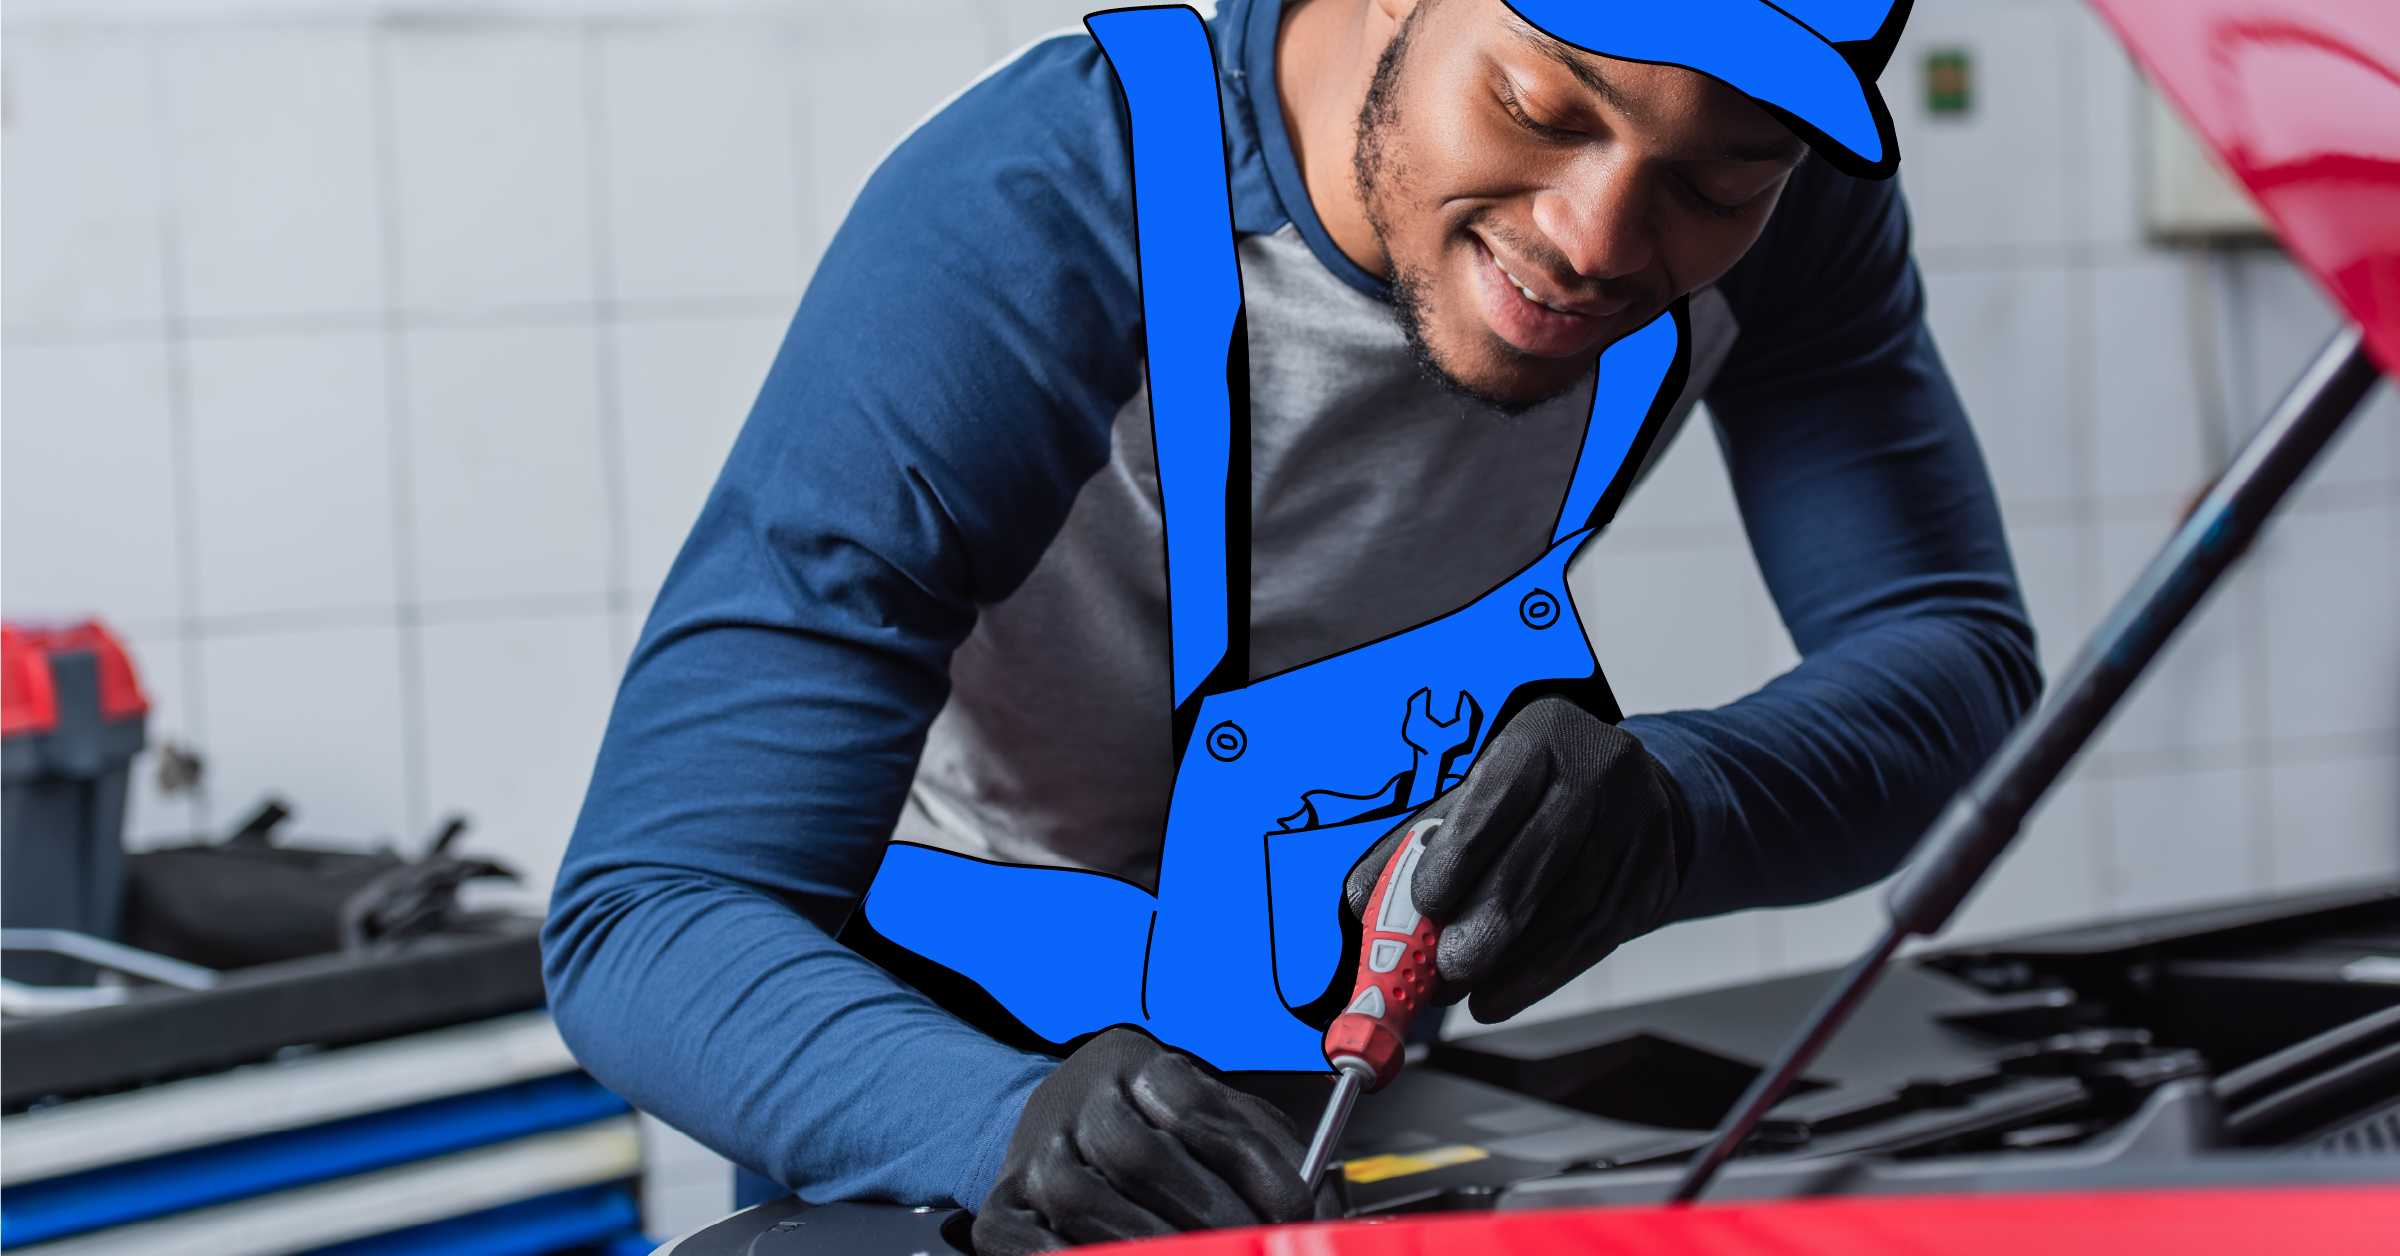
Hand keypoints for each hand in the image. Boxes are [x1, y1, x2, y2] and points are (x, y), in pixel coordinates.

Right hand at [973, 1027, 1335, 1252]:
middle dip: (1207, 1216)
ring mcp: (1035, 1149)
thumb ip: (1270, 1156)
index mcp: (1141, 1064)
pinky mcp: (1003, 1202)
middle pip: (1139, 1155)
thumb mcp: (1217, 1120)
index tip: (1297, 1213)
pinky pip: (1024, 1238)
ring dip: (1145, 1242)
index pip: (1199, 1109)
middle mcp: (1081, 1097)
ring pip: (1080, 1197)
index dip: (1255, 1167)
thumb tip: (1325, 1212)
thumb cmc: (1157, 1127)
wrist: (1063, 1121)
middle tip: (1251, 1247)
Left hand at [1345, 695, 1690, 1024]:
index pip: (1498, 795)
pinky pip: (1591, 940)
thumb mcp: (1482, 793)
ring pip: (1566, 908)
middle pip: (1539, 856)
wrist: (1637, 796)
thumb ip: (1423, 842)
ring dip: (1505, 960)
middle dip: (1485, 920)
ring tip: (1455, 986)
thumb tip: (1365, 899)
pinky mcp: (1648, 881)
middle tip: (1443, 965)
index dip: (1459, 854)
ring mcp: (1634, 828)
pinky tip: (1495, 996)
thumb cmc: (1539, 793)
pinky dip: (1536, 976)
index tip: (1423, 901)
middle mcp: (1597, 773)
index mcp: (1543, 736)